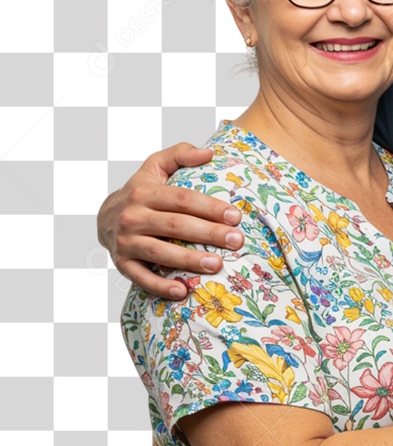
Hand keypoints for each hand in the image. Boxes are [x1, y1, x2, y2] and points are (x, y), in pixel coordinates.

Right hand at [97, 143, 245, 299]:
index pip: (182, 199)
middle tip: (237, 241)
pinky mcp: (122, 264)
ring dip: (189, 260)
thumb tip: (208, 153)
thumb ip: (180, 154)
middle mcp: (133, 217)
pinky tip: (183, 292)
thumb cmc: (141, 191)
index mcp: (144, 192)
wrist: (103, 217)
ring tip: (217, 264)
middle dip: (209, 233)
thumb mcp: (155, 166)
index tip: (235, 216)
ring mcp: (125, 242)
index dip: (210, 207)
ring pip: (160, 252)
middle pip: (176, 225)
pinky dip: (161, 286)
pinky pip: (141, 278)